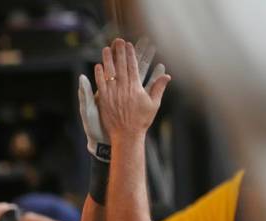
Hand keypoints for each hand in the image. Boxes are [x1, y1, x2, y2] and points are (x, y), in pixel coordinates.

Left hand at [80, 38, 162, 160]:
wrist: (127, 135)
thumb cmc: (141, 121)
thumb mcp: (154, 104)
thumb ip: (159, 88)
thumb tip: (167, 75)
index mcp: (136, 88)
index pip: (133, 66)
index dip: (130, 54)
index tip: (129, 45)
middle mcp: (123, 89)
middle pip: (121, 66)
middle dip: (119, 52)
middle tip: (118, 40)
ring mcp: (113, 94)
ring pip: (109, 73)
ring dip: (108, 59)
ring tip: (106, 48)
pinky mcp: (104, 100)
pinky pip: (101, 84)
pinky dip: (99, 75)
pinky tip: (98, 66)